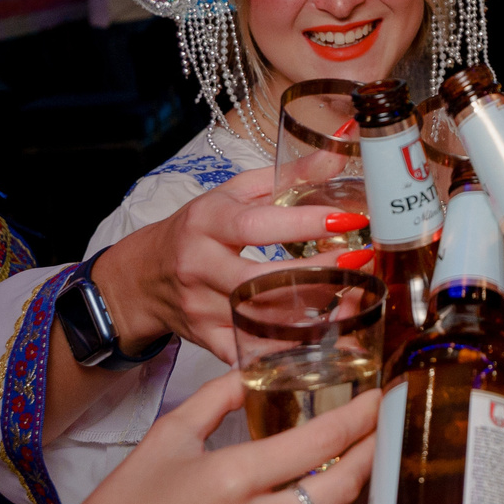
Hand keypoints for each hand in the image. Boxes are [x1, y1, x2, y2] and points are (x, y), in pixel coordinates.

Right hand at [59, 371, 378, 503]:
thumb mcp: (166, 438)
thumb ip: (219, 399)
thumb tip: (256, 369)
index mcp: (229, 478)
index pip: (320, 442)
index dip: (360, 417)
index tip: (377, 399)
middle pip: (342, 486)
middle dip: (372, 453)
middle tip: (380, 430)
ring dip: (350, 491)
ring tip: (356, 461)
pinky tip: (317, 503)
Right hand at [93, 170, 358, 363]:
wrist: (143, 278)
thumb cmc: (198, 229)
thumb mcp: (235, 194)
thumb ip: (287, 175)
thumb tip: (337, 152)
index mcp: (207, 224)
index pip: (257, 225)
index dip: (305, 224)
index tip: (350, 221)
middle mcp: (200, 268)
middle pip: (260, 280)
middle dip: (316, 274)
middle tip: (360, 263)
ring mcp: (201, 309)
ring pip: (261, 320)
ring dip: (313, 313)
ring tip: (354, 296)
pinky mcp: (207, 340)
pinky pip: (252, 352)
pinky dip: (288, 349)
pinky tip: (325, 336)